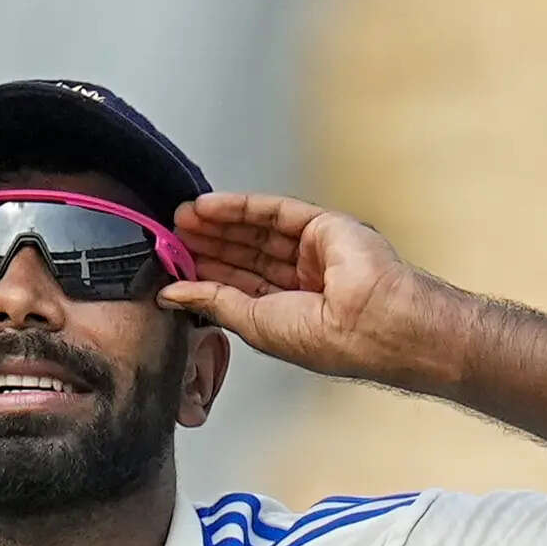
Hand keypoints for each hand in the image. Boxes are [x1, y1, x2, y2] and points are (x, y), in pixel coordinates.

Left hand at [159, 193, 466, 390]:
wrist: (374, 322)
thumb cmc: (329, 339)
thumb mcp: (254, 323)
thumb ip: (213, 302)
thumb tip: (172, 294)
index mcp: (292, 312)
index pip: (240, 285)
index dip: (206, 272)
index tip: (174, 262)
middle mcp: (304, 280)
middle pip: (245, 255)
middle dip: (209, 243)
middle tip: (172, 234)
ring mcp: (315, 251)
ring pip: (257, 231)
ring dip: (219, 223)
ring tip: (182, 217)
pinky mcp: (323, 225)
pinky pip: (275, 211)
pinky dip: (240, 207)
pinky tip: (209, 206)